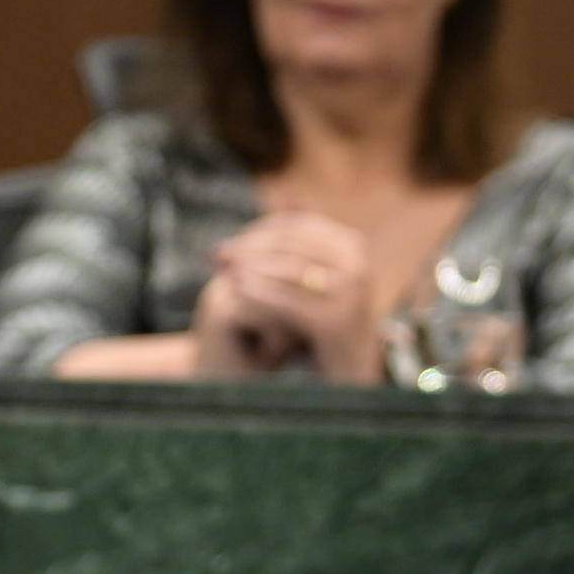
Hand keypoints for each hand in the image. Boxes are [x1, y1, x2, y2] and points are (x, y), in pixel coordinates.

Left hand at [193, 211, 383, 384]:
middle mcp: (358, 265)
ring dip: (248, 269)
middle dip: (247, 249)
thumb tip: (287, 195)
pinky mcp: (336, 321)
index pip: (294, 228)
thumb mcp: (319, 276)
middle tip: (214, 255)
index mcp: (353, 247)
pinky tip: (233, 291)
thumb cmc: (327, 324)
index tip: (226, 243)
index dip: (256, 232)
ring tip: (221, 273)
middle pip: (289, 246)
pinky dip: (258, 294)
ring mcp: (351, 293)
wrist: (349, 377)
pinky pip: (286, 301)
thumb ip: (303, 239)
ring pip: (286, 271)